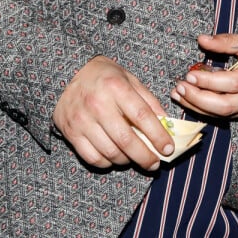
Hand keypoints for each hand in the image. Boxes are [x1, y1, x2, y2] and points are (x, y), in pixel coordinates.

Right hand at [52, 55, 170, 170]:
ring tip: (136, 159)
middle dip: (145, 157)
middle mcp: (98, 104)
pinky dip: (108, 163)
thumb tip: (167, 125)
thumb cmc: (105, 77)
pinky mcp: (71, 132)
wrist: (69, 74)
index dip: (158, 136)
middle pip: (126, 140)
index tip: (168, 149)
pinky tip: (116, 158)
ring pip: (110, 152)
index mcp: (116, 87)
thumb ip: (149, 101)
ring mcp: (82, 120)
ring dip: (128, 161)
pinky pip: (92, 157)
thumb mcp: (130, 80)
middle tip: (155, 164)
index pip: (142, 117)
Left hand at [172, 33, 237, 119]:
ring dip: (198, 107)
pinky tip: (193, 101)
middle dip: (198, 99)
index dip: (209, 82)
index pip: (233, 82)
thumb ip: (227, 41)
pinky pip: (228, 117)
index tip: (189, 75)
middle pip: (226, 105)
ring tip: (180, 95)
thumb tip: (201, 39)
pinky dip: (208, 110)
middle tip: (180, 88)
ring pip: (224, 115)